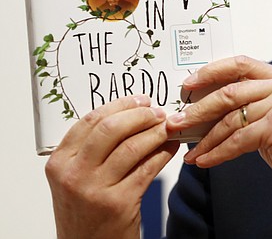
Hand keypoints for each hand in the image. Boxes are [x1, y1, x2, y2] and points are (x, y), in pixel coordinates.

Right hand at [45, 95, 179, 238]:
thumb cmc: (86, 211)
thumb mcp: (76, 177)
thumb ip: (93, 149)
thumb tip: (131, 115)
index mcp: (59, 162)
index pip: (90, 120)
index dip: (120, 105)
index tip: (140, 100)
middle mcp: (73, 174)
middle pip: (112, 128)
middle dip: (141, 115)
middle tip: (158, 112)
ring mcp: (95, 189)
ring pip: (133, 146)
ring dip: (157, 132)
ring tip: (168, 127)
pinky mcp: (120, 202)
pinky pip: (148, 167)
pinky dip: (164, 153)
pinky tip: (171, 147)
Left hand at [166, 55, 271, 209]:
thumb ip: (255, 106)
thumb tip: (212, 110)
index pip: (242, 64)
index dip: (212, 71)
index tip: (190, 84)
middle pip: (231, 91)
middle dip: (198, 108)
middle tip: (177, 120)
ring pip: (230, 118)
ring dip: (204, 137)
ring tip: (190, 149)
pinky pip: (236, 140)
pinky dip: (216, 152)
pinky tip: (205, 160)